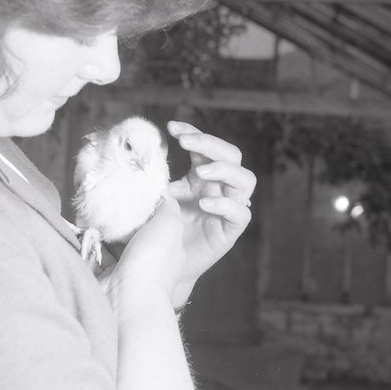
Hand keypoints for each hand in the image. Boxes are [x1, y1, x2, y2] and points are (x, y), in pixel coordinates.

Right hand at [98, 196, 185, 315]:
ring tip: (93, 212)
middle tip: (110, 202)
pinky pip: (96, 257)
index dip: (150, 213)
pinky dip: (90, 246)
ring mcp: (126, 273)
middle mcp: (149, 264)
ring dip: (104, 233)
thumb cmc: (153, 259)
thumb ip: (169, 209)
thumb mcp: (170, 225)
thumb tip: (165, 198)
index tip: (136, 196)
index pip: (161, 228)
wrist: (127, 296)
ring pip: (114, 246)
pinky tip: (84, 230)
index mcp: (169, 252)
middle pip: (136, 236)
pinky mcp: (105, 278)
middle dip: (124, 222)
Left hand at [166, 121, 255, 307]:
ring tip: (201, 171)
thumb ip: (157, 178)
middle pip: (231, 155)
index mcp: (202, 175)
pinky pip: (241, 213)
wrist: (166, 262)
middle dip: (210, 144)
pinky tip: (204, 203)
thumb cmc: (162, 225)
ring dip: (224, 170)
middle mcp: (219, 186)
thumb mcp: (158, 196)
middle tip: (186, 143)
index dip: (192, 132)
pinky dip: (224, 204)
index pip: (205, 146)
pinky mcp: (231, 230)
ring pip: (245, 179)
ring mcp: (229, 206)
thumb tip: (145, 155)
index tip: (171, 127)